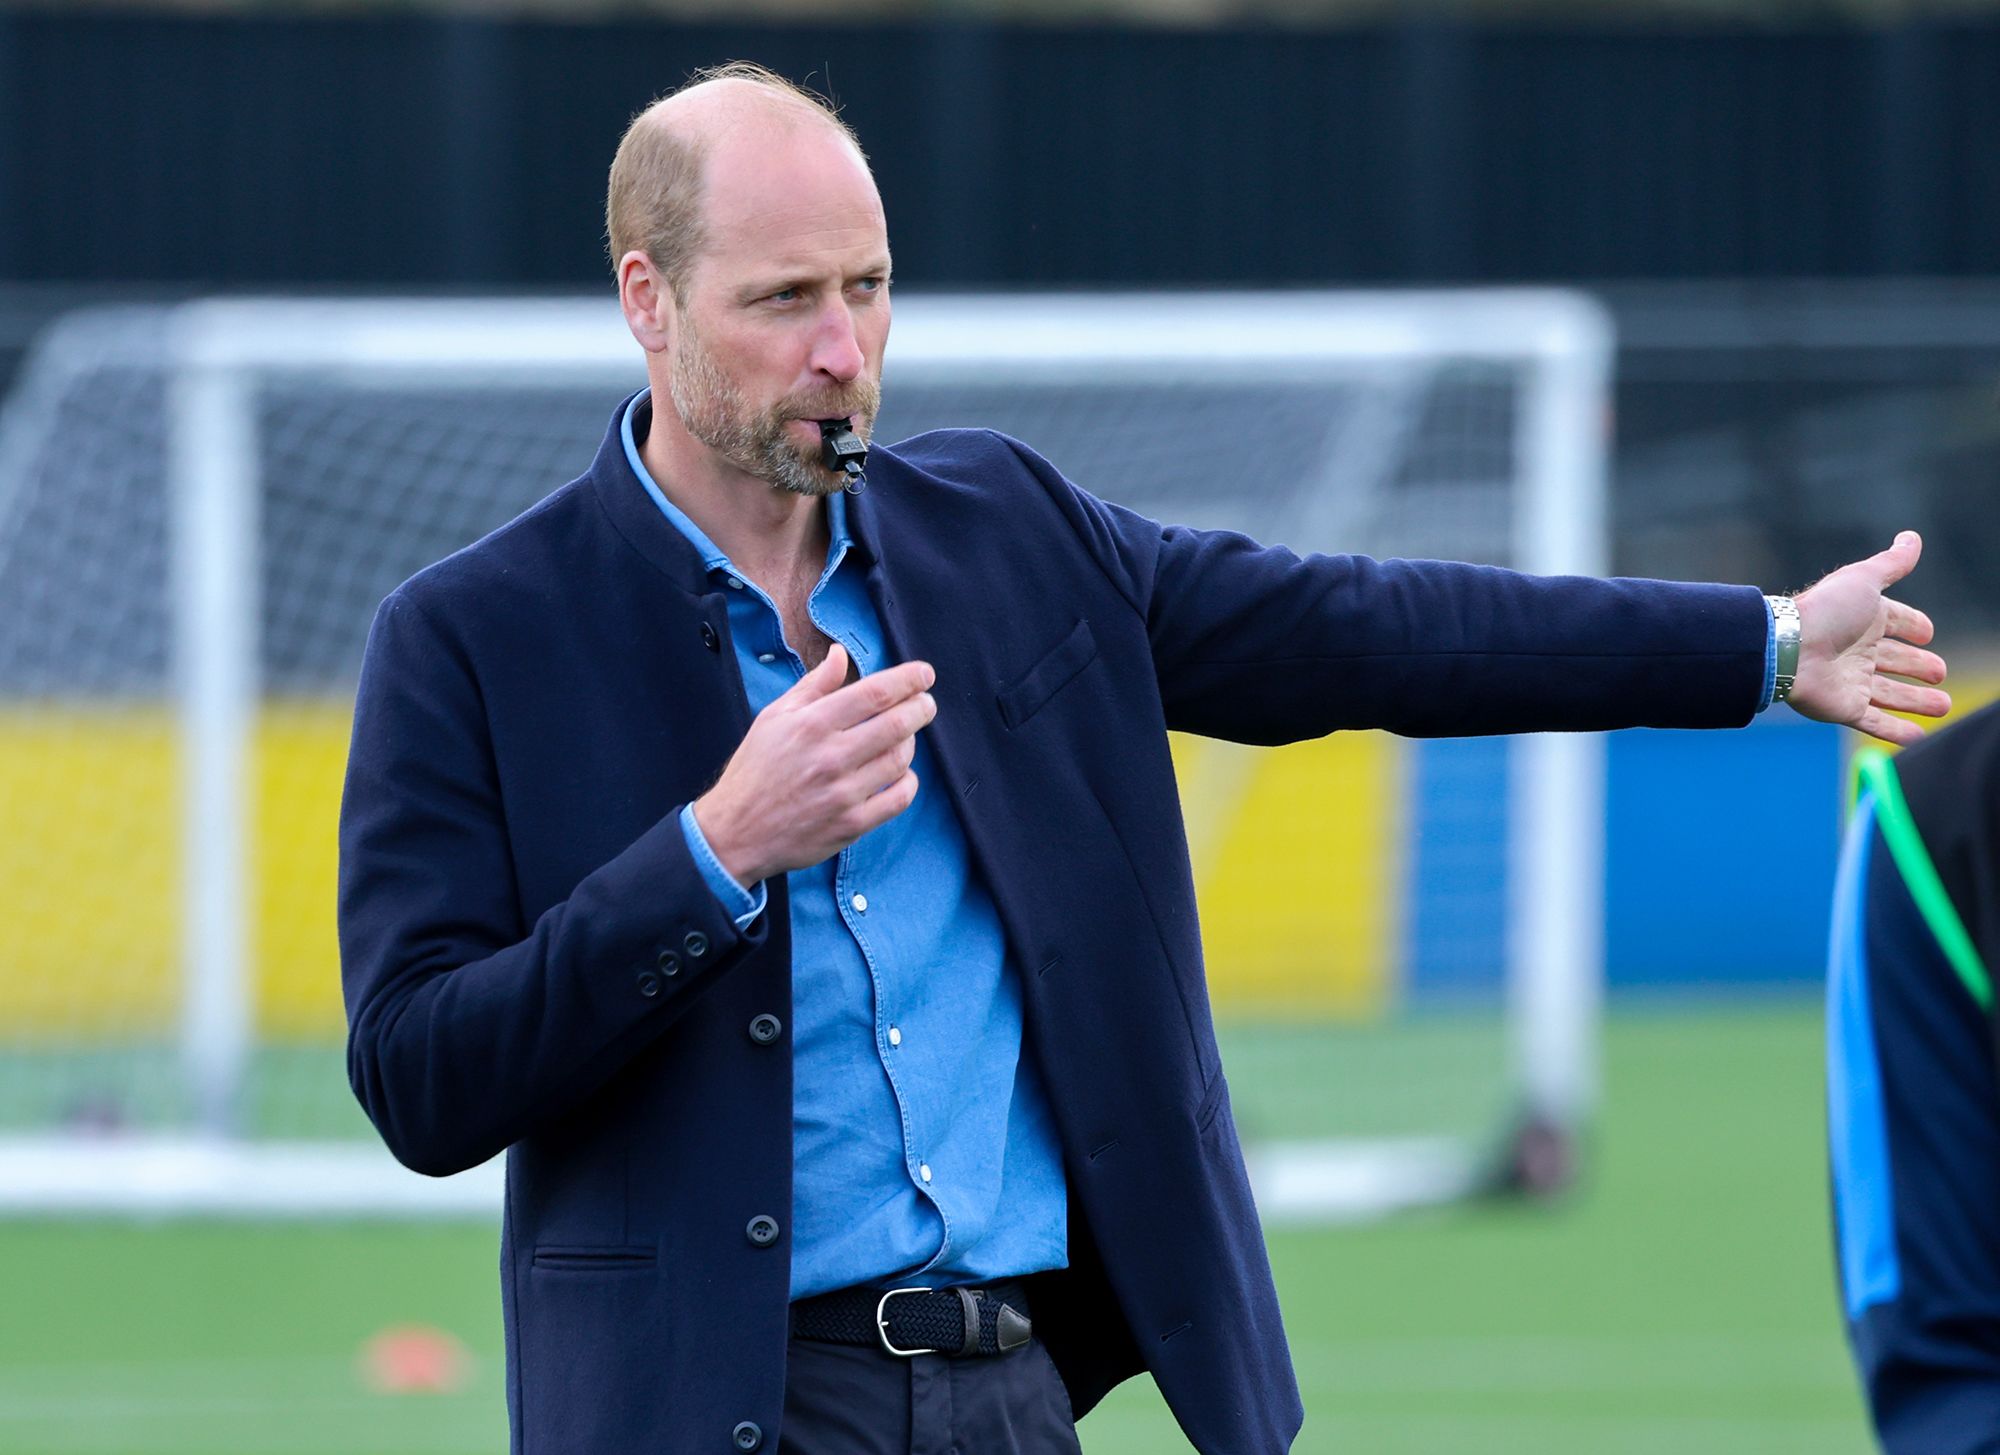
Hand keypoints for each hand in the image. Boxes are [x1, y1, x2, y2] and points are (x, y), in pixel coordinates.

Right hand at [693, 644, 934, 883]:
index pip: (875, 693)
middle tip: (925, 703)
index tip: (924, 675)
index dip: (908, 680)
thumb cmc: (754, 771)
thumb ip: (813, 685)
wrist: (734, 832)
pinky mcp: (851, 825)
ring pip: (900, 759)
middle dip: (921, 708)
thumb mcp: (774, 718)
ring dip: (912, 743)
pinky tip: (901, 773)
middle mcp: (830, 757)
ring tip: (906, 736)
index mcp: (811, 724)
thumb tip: (839, 654)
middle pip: (897, 724)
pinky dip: (908, 782)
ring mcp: (843, 794)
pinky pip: (898, 799)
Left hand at [1789, 531, 1949, 745]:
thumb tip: (1912, 537)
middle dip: (1919, 667)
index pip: (1897, 624)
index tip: (1927, 633)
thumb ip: (1891, 563)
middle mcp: (1859, 651)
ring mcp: (1852, 681)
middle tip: (1940, 673)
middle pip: (1896, 661)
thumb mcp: (1864, 580)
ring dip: (1917, 701)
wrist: (1788, 647)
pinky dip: (1896, 731)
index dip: (1913, 627)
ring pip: (1892, 694)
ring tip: (1944, 705)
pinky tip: (1918, 735)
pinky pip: (1874, 722)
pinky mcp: (1844, 708)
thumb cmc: (1826, 611)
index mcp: (1865, 620)